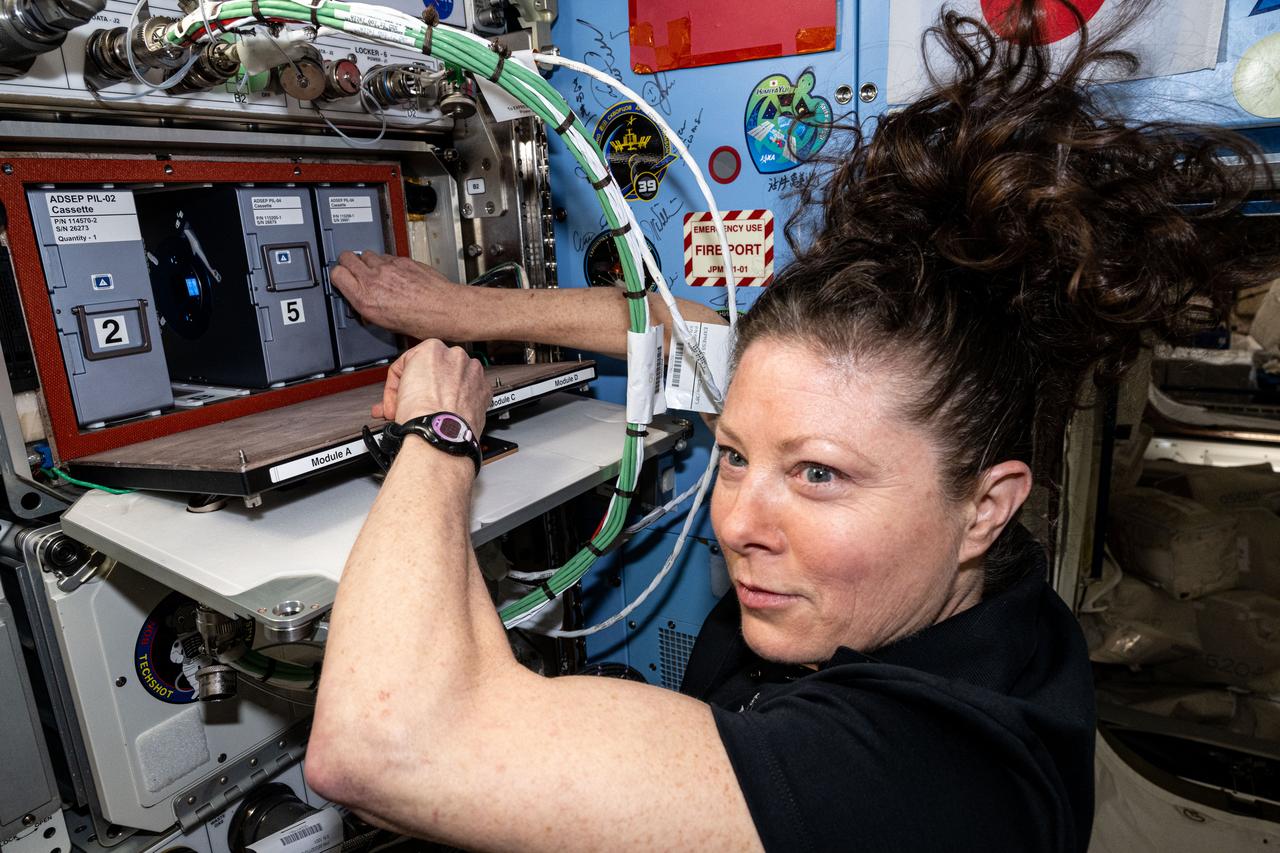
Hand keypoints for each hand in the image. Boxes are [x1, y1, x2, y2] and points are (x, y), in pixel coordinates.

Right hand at [331, 251, 466, 340]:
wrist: (444, 309)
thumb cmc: (420, 321)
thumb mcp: (385, 323)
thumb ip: (368, 307)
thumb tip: (362, 301)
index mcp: (365, 299)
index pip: (336, 274)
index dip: (338, 275)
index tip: (342, 278)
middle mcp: (374, 279)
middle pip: (347, 257)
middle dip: (348, 262)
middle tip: (355, 269)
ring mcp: (388, 267)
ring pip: (366, 254)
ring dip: (369, 262)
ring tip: (378, 273)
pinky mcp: (402, 260)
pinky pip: (386, 255)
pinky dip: (387, 262)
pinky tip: (395, 273)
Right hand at [375, 339, 488, 435]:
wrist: (439, 433)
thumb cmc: (420, 413)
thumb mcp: (398, 387)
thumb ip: (407, 380)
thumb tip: (407, 389)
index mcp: (432, 348)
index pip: (410, 362)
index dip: (399, 383)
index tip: (398, 395)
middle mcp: (457, 356)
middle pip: (434, 370)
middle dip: (421, 387)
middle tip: (412, 403)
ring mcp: (473, 372)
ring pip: (453, 380)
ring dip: (441, 393)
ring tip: (430, 410)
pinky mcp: (484, 390)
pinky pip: (469, 393)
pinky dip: (460, 402)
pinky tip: (448, 412)